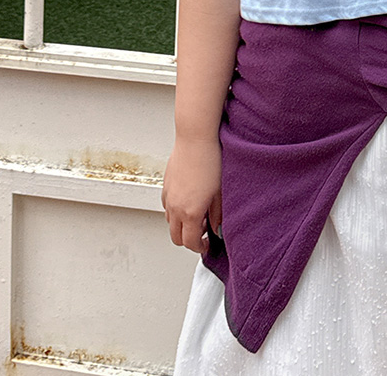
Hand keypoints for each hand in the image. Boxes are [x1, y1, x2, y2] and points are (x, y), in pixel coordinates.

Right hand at [162, 136, 222, 253]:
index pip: (190, 243)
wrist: (196, 139)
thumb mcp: (220, 192)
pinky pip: (167, 207)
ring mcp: (168, 197)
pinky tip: (188, 200)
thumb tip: (217, 228)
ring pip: (170, 222)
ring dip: (181, 225)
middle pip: (176, 238)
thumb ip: (217, 214)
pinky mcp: (165, 186)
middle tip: (203, 231)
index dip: (200, 248)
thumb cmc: (210, 161)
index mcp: (191, 212)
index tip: (207, 244)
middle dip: (189, 240)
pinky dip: (175, 211)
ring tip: (197, 214)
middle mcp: (176, 208)